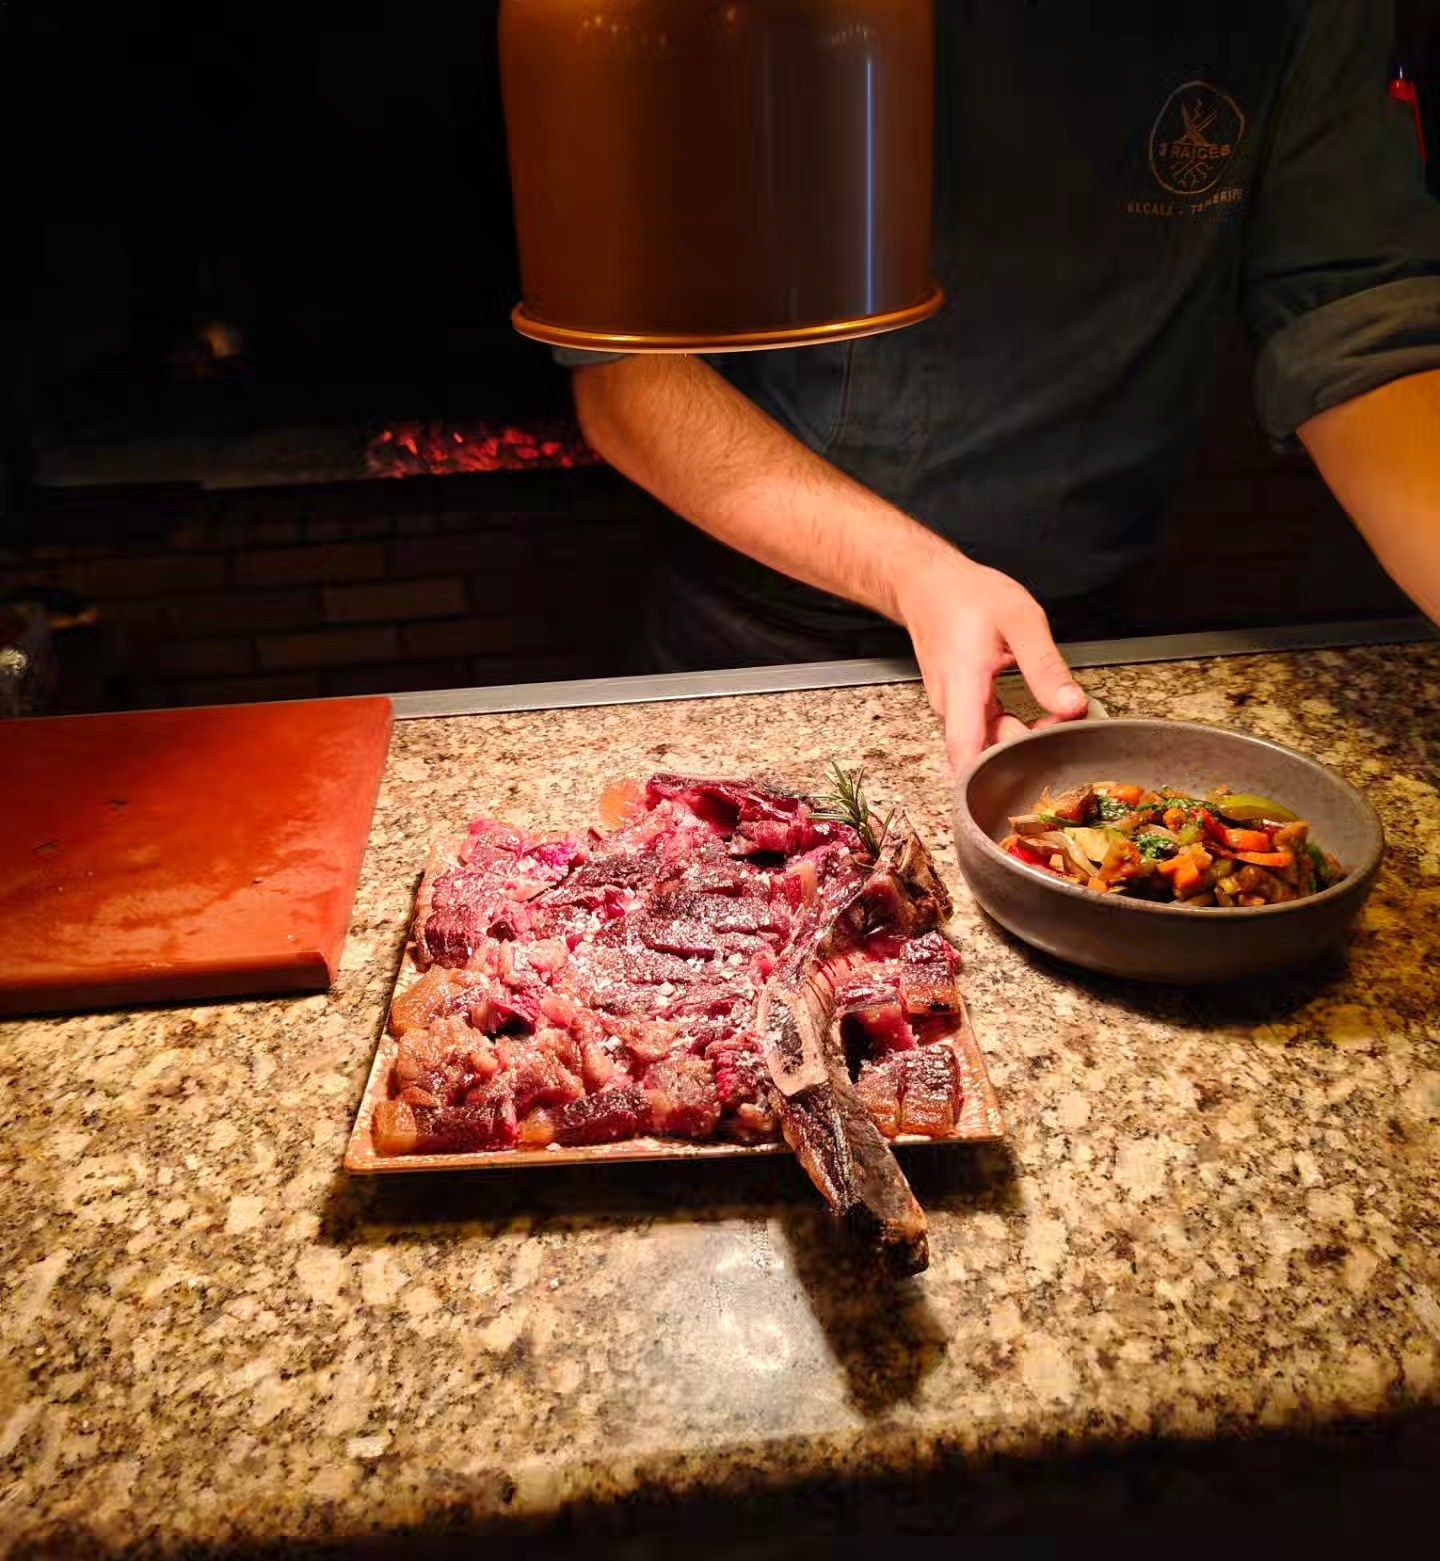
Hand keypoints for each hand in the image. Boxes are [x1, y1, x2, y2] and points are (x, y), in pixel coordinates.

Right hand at [896, 554, 1088, 772]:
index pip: (967, 752)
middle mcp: (951, 706)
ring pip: (985, 743)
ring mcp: (951, 708)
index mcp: (963, 687)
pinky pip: (983, 731)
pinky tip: (1036, 717)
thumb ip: (1045, 666)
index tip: (1036, 767)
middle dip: (1026, 752)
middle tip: (1063, 726)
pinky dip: (1011, 730)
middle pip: (984, 753)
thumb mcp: (1020, 619)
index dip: (997, 774)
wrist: (927, 585)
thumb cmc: (967, 596)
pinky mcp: (957, 706)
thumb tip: (1071, 706)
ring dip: (1021, 740)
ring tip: (1055, 719)